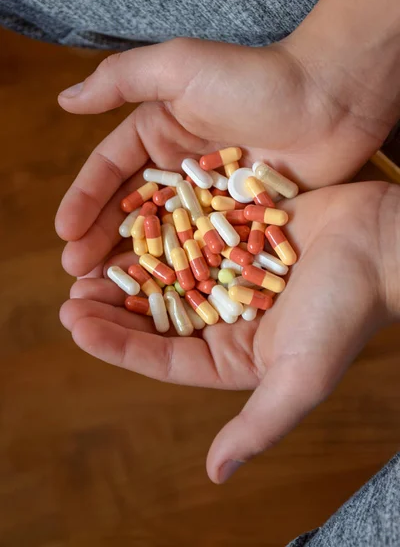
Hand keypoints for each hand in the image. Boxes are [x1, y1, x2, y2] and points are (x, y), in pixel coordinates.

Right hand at [56, 36, 396, 276]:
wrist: (327, 101)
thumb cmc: (253, 80)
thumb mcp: (179, 66)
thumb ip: (121, 80)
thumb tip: (65, 101)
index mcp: (159, 134)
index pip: (110, 172)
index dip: (84, 201)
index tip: (64, 233)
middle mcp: (179, 170)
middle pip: (132, 211)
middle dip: (102, 241)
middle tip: (77, 274)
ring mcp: (209, 201)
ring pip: (165, 236)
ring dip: (137, 264)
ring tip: (108, 293)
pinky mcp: (239, 222)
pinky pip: (204, 251)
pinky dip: (183, 272)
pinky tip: (162, 297)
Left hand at [59, 181, 399, 482]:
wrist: (383, 245)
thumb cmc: (346, 311)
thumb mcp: (301, 378)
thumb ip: (260, 425)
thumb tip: (215, 473)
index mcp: (237, 355)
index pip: (165, 356)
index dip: (118, 344)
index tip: (76, 325)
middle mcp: (229, 317)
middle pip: (158, 316)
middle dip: (114, 308)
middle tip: (71, 297)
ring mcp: (231, 274)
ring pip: (167, 274)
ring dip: (127, 270)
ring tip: (85, 264)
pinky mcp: (237, 236)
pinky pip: (187, 235)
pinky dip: (157, 232)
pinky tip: (125, 225)